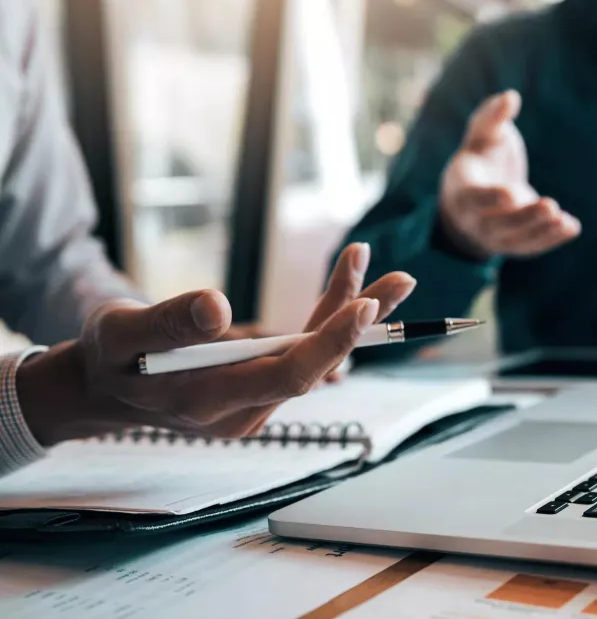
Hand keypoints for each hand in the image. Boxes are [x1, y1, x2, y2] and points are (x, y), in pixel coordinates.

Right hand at [16, 243, 415, 445]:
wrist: (104, 388)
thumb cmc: (110, 355)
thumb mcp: (121, 331)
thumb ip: (167, 321)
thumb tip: (218, 307)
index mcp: (206, 402)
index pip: (284, 376)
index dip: (327, 342)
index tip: (363, 305)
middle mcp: (241, 411)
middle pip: (314, 364)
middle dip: (360, 320)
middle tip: (404, 280)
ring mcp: (254, 402)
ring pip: (314, 356)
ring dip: (352, 312)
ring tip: (392, 275)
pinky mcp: (260, 387)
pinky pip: (302, 352)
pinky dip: (328, 318)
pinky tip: (353, 287)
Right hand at [438, 89, 580, 259]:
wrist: (474, 199)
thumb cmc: (481, 158)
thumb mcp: (481, 135)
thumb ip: (491, 117)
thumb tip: (510, 97)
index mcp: (463, 190)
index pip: (475, 199)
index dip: (492, 198)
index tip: (512, 194)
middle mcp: (476, 219)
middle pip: (498, 225)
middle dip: (524, 218)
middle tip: (550, 205)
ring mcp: (496, 236)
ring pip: (516, 239)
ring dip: (540, 231)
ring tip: (563, 219)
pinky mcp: (516, 244)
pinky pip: (533, 246)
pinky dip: (552, 239)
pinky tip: (572, 227)